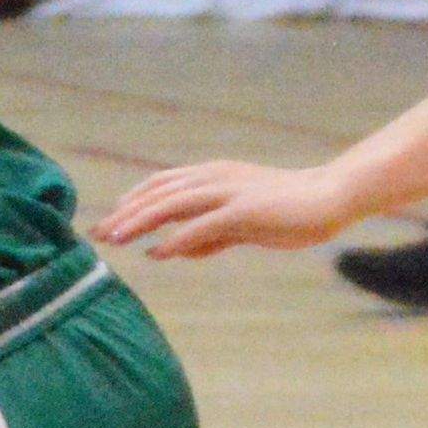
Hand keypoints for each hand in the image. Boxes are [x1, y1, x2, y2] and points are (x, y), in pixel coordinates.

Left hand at [93, 156, 362, 259]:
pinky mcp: (245, 210)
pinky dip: (177, 239)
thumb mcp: (241, 224)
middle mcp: (215, 178)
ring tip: (115, 239)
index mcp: (213, 175)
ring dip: (140, 222)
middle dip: (125, 213)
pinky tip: (157, 252)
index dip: (132, 201)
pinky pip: (203, 225)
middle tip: (97, 233)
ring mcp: (230, 191)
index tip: (109, 221)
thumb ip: (209, 236)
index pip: (161, 185)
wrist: (331, 198)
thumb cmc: (288, 211)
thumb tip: (176, 250)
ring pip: (172, 204)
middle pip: (158, 193)